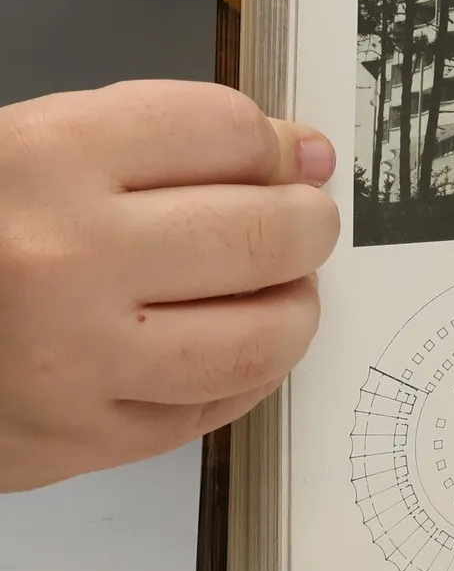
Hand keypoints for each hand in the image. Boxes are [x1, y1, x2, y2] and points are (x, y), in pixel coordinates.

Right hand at [0, 81, 339, 492]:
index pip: (228, 133)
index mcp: (44, 160)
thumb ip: (164, 141)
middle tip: (301, 222)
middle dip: (306, 224)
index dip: (273, 146)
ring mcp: (74, 358)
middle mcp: (63, 258)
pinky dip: (250, 372)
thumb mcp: (29, 149)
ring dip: (294, 305)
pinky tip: (230, 344)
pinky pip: (218, 406)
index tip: (280, 158)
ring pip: (264, 334)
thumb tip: (299, 152)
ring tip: (277, 286)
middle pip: (266, 233)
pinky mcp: (80, 438)